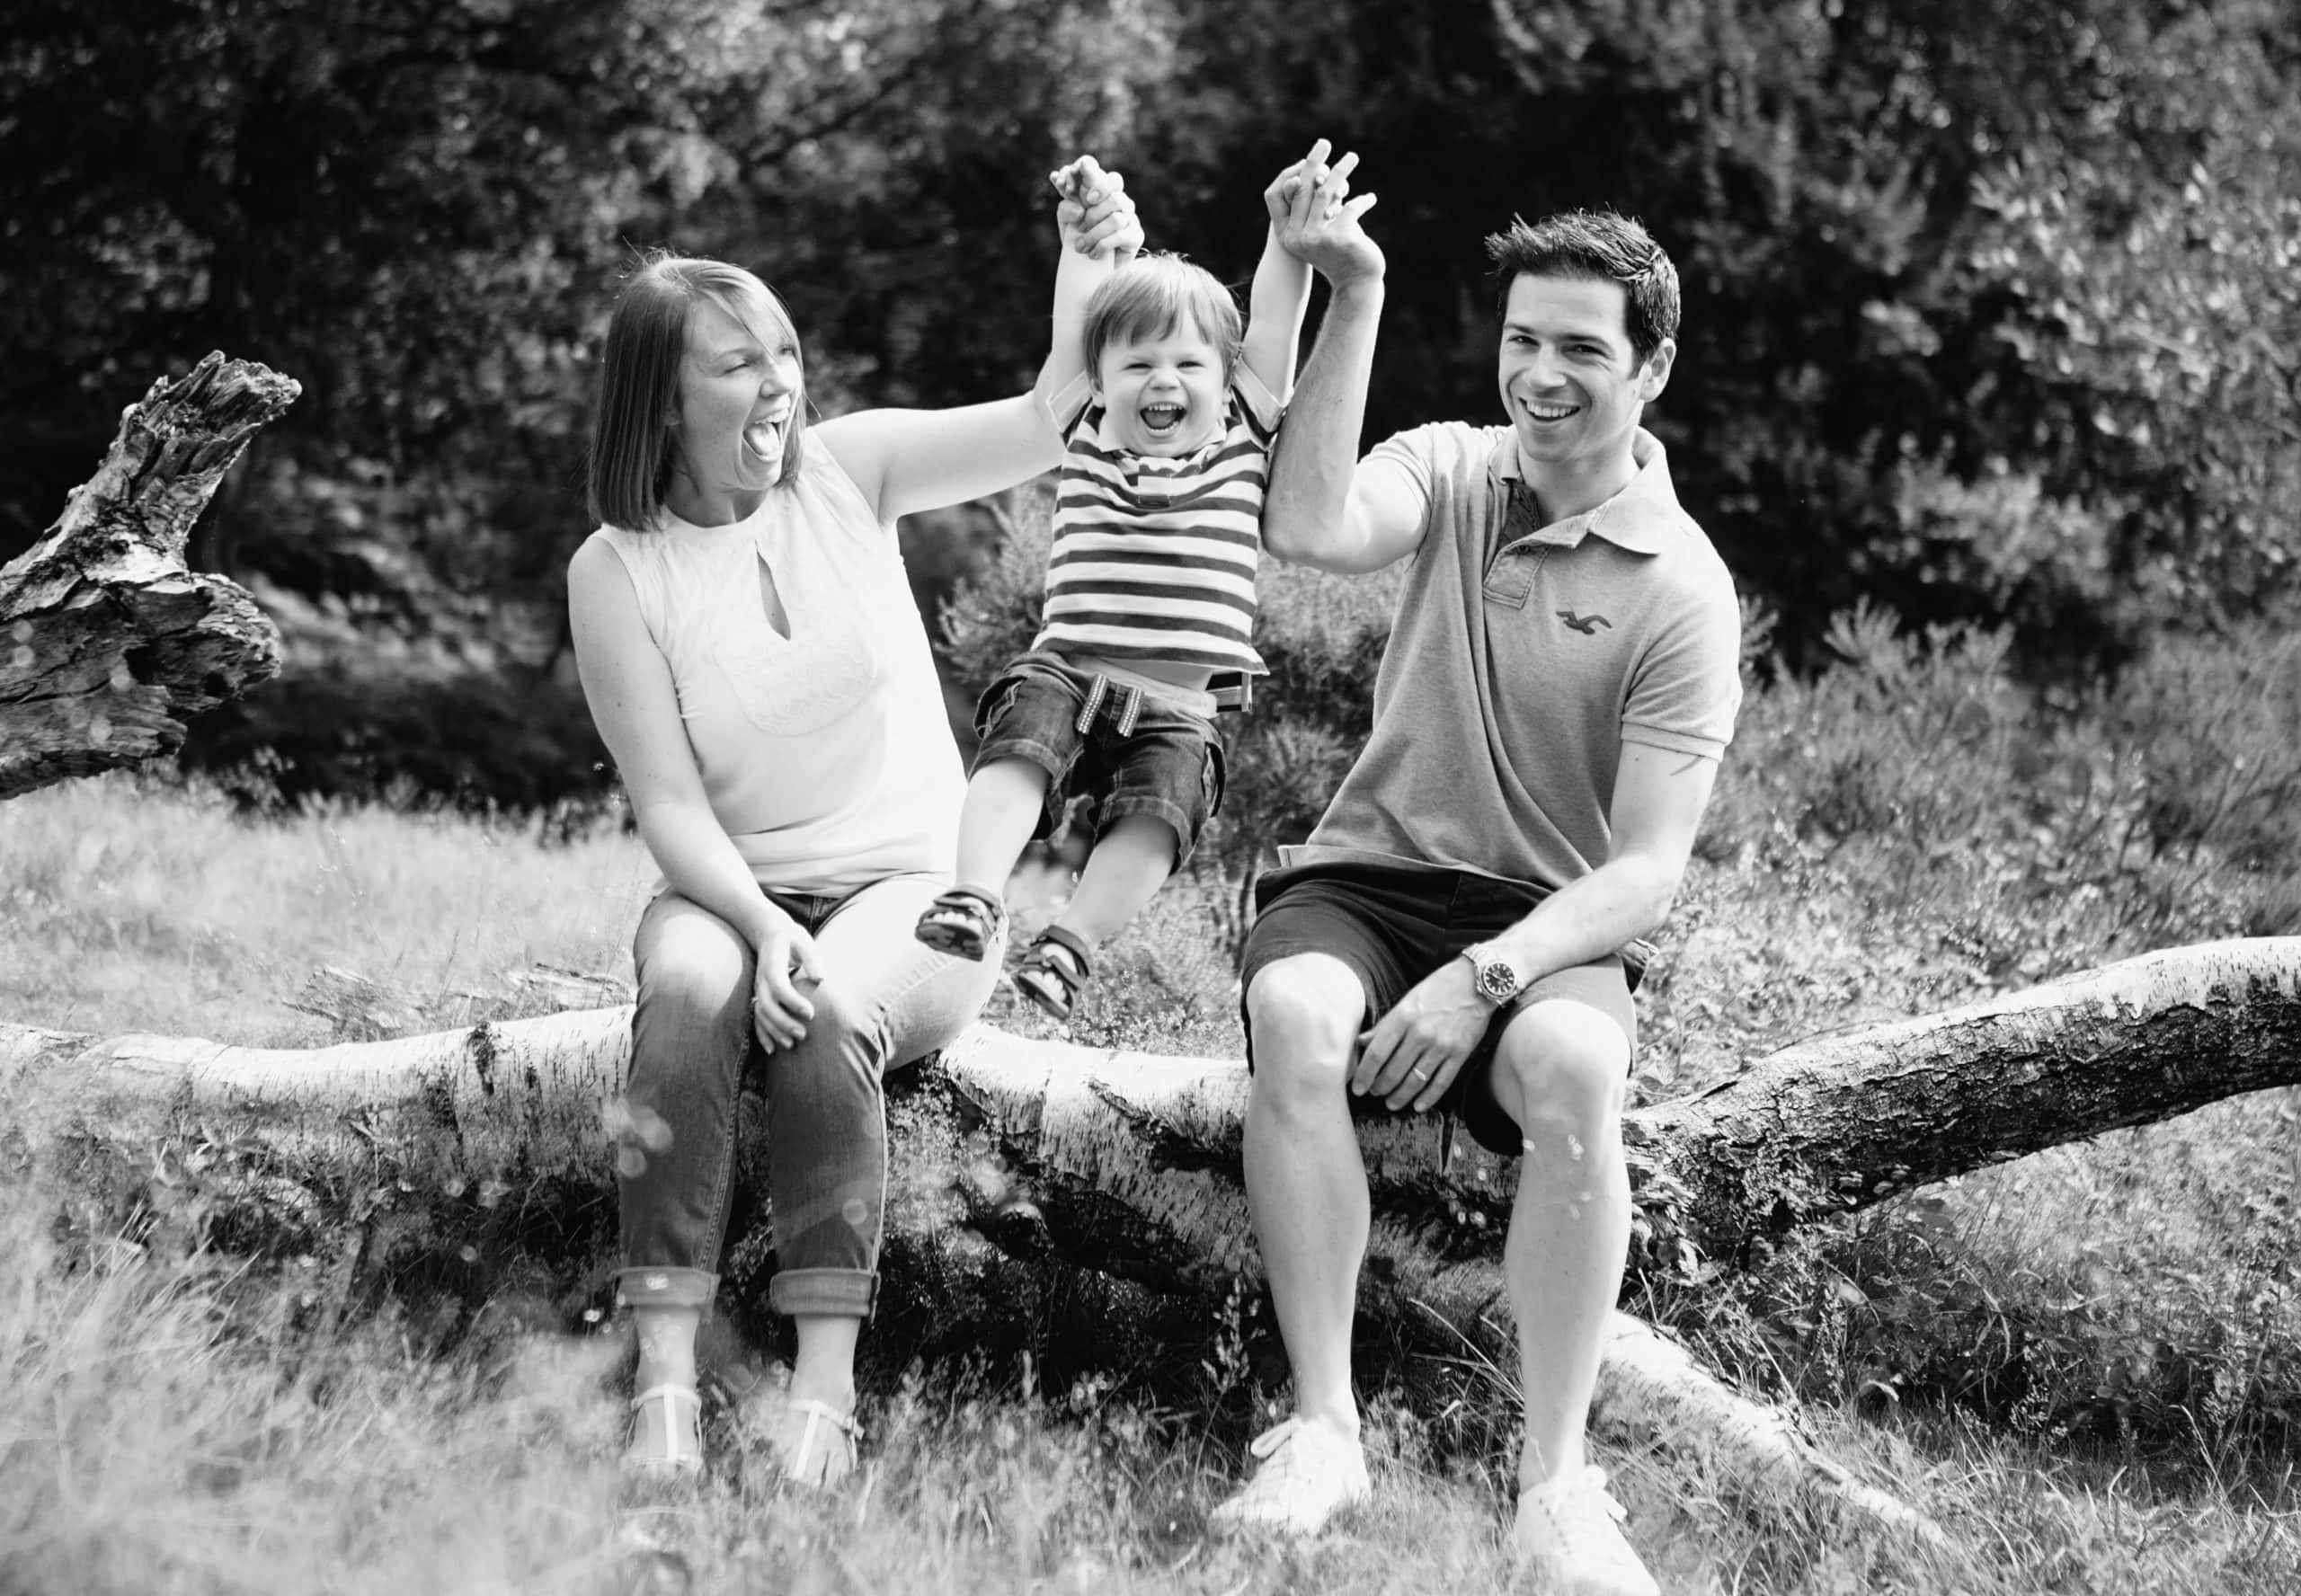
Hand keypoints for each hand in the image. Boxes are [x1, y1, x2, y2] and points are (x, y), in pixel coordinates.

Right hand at [751, 911, 822, 1051]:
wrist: (770, 933)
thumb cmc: (791, 938)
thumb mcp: (803, 940)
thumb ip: (812, 957)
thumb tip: (821, 977)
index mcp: (772, 965)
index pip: (779, 987)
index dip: (793, 1002)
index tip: (811, 1013)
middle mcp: (762, 980)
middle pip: (766, 1005)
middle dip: (783, 1022)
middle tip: (804, 1034)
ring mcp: (758, 990)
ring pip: (760, 1015)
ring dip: (774, 1031)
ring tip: (792, 1045)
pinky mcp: (759, 997)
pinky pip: (757, 1019)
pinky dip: (763, 1035)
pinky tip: (772, 1050)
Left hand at [1051, 155, 1142, 262]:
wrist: (1091, 272)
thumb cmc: (1080, 242)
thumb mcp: (1067, 223)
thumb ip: (1066, 209)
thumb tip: (1078, 209)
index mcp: (1102, 192)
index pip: (1102, 173)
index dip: (1089, 173)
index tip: (1071, 189)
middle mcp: (1119, 201)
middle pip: (1115, 188)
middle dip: (1094, 208)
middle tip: (1080, 224)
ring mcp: (1131, 217)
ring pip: (1115, 216)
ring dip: (1094, 234)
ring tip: (1081, 247)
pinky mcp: (1136, 236)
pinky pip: (1121, 235)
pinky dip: (1103, 245)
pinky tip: (1093, 254)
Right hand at [1269, 138, 1382, 286]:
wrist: (1356, 283)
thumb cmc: (1337, 254)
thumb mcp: (1320, 230)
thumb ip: (1313, 208)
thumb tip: (1316, 171)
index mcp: (1286, 235)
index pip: (1276, 195)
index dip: (1290, 173)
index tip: (1307, 157)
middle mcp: (1297, 237)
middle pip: (1303, 188)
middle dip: (1314, 161)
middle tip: (1324, 142)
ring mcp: (1317, 238)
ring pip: (1326, 192)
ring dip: (1341, 171)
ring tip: (1353, 157)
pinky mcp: (1340, 238)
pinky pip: (1350, 207)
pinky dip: (1362, 201)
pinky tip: (1370, 199)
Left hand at [1350, 955, 1492, 1112]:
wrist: (1476, 983)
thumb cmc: (1437, 989)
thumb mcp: (1406, 1001)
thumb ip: (1384, 1025)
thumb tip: (1361, 1043)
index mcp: (1403, 1018)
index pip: (1376, 1053)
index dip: (1364, 1074)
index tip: (1357, 1088)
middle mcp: (1421, 1034)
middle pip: (1393, 1071)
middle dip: (1380, 1087)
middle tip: (1374, 1093)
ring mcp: (1441, 1046)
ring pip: (1415, 1081)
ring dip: (1400, 1096)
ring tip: (1391, 1103)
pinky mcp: (1460, 1054)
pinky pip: (1441, 1083)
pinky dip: (1428, 1098)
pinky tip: (1418, 1106)